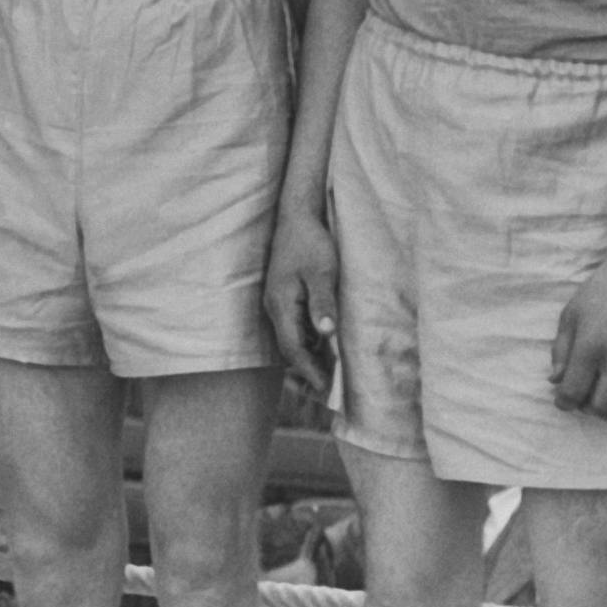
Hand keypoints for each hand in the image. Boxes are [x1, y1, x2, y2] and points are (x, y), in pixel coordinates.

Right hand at [264, 204, 341, 399]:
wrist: (297, 216)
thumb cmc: (311, 242)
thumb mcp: (322, 272)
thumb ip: (322, 303)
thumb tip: (326, 334)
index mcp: (280, 304)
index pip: (293, 348)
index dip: (310, 371)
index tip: (327, 389)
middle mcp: (274, 307)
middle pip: (290, 348)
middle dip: (308, 370)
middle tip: (330, 390)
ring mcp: (278, 302)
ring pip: (292, 338)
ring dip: (309, 357)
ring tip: (331, 374)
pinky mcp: (285, 296)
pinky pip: (295, 327)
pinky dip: (310, 341)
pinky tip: (326, 345)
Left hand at [548, 256, 606, 417]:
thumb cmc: (598, 294)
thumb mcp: (570, 317)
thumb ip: (560, 351)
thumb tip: (554, 381)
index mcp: (590, 348)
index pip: (573, 392)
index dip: (564, 402)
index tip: (562, 399)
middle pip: (602, 406)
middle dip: (588, 408)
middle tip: (583, 397)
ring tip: (603, 392)